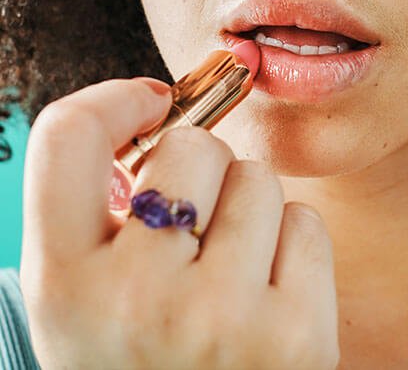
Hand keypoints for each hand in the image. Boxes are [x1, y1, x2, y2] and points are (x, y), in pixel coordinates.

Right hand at [20, 77, 339, 369]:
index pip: (66, 136)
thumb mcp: (89, 300)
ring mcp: (222, 322)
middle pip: (194, 146)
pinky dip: (292, 246)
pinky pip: (306, 221)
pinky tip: (269, 299)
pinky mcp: (298, 339)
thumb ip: (107, 211)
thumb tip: (160, 110)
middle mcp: (135, 304)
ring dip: (249, 210)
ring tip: (229, 276)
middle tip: (192, 231)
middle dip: (201, 171)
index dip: (116, 101)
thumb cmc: (144, 361)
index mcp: (62, 288)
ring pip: (258, 178)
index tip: (150, 106)